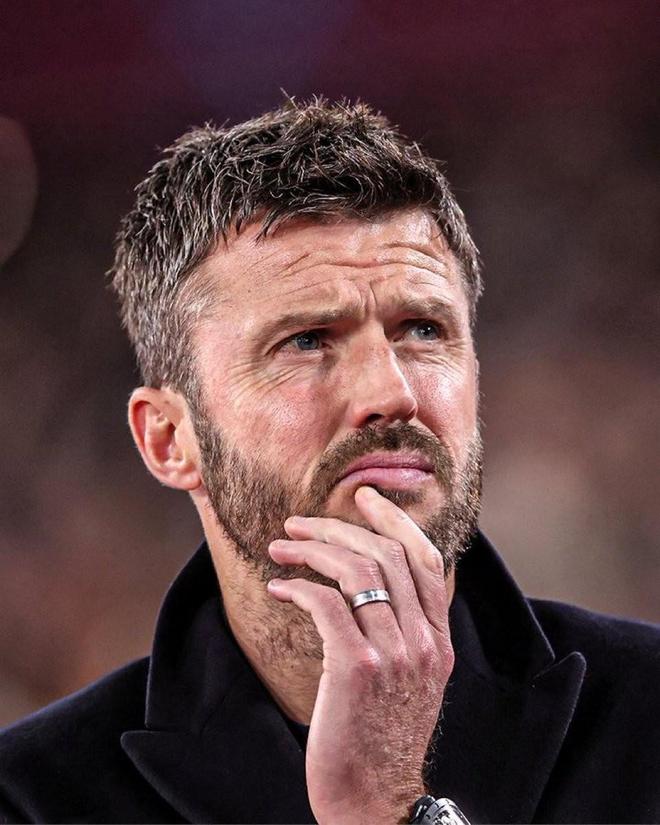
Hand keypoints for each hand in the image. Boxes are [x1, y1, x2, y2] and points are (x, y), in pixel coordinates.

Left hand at [267, 485, 454, 824]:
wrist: (374, 801)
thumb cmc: (381, 739)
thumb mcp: (409, 682)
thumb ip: (403, 634)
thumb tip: (369, 585)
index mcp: (439, 641)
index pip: (425, 559)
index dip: (394, 520)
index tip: (364, 497)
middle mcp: (423, 642)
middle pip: (385, 555)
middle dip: (338, 527)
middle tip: (298, 522)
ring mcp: (393, 654)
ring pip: (355, 571)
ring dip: (311, 550)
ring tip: (280, 548)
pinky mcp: (356, 668)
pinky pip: (326, 603)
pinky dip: (298, 587)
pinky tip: (278, 588)